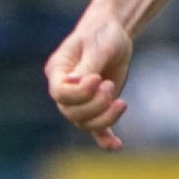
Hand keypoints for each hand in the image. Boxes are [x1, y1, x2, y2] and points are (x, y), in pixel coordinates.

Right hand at [44, 9, 137, 148]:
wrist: (114, 33)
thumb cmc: (102, 34)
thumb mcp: (97, 47)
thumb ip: (87, 66)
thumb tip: (73, 83)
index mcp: (57, 71)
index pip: (60, 93)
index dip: (79, 93)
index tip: (98, 79)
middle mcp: (65, 90)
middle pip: (72, 112)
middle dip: (95, 105)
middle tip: (110, 85)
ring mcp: (80, 101)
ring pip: (85, 123)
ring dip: (104, 118)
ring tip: (121, 102)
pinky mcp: (97, 108)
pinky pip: (97, 130)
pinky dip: (105, 140)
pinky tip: (118, 146)